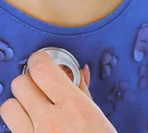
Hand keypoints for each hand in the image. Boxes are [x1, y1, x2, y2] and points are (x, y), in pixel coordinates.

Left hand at [0, 51, 115, 132]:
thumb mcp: (98, 119)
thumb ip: (83, 93)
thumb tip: (78, 72)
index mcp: (74, 107)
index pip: (42, 69)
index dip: (40, 61)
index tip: (44, 61)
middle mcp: (50, 121)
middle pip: (21, 84)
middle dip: (30, 83)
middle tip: (42, 88)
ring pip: (7, 106)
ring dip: (19, 105)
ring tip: (33, 110)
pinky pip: (10, 129)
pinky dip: (19, 125)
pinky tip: (33, 128)